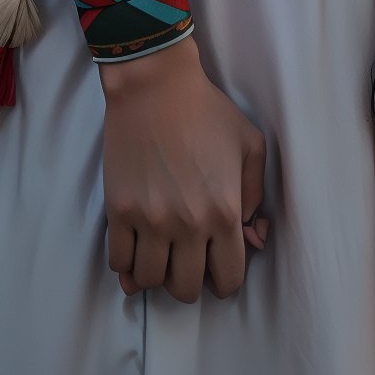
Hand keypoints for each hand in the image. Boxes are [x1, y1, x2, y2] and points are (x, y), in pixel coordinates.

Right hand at [99, 35, 269, 301]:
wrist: (156, 85)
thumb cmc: (207, 111)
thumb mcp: (250, 145)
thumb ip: (256, 194)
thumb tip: (250, 235)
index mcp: (225, 213)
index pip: (228, 280)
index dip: (224, 279)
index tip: (215, 265)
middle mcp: (189, 225)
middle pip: (186, 289)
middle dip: (189, 280)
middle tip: (186, 258)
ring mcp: (150, 220)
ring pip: (150, 281)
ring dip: (156, 274)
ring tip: (159, 253)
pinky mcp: (119, 210)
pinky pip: (118, 262)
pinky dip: (126, 264)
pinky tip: (134, 248)